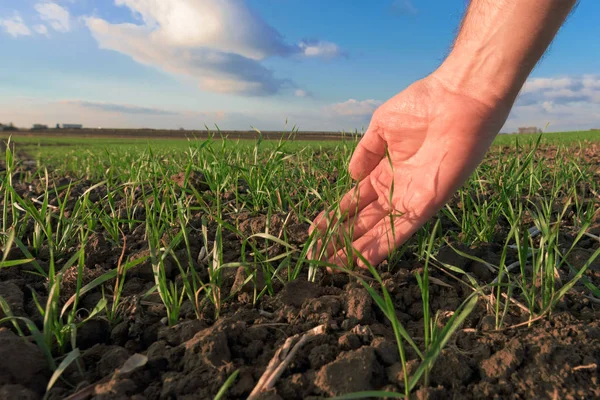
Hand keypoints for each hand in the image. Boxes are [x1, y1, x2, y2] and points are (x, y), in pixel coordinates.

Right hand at [309, 74, 511, 268]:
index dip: (334, 217)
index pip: (354, 201)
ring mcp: (411, 199)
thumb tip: (351, 176)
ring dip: (356, 249)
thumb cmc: (421, 106)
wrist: (456, 101)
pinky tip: (360, 260)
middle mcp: (396, 190)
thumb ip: (365, 153)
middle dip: (340, 238)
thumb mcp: (382, 127)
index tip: (315, 231)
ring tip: (332, 265)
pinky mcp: (427, 204)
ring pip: (379, 231)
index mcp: (383, 172)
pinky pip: (401, 230)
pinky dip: (381, 246)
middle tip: (317, 256)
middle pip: (363, 221)